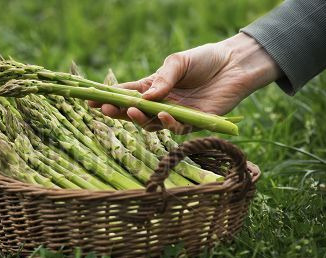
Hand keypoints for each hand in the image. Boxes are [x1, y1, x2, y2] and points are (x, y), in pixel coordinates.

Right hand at [89, 33, 280, 133]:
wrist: (235, 64)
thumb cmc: (204, 59)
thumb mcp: (178, 62)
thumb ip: (162, 79)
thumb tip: (146, 98)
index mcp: (154, 87)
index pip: (127, 95)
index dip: (110, 98)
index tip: (91, 100)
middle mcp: (162, 104)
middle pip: (136, 113)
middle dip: (119, 112)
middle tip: (106, 110)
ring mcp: (177, 115)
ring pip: (152, 124)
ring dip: (140, 119)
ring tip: (131, 111)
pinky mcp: (194, 123)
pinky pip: (177, 128)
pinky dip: (169, 123)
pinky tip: (163, 114)